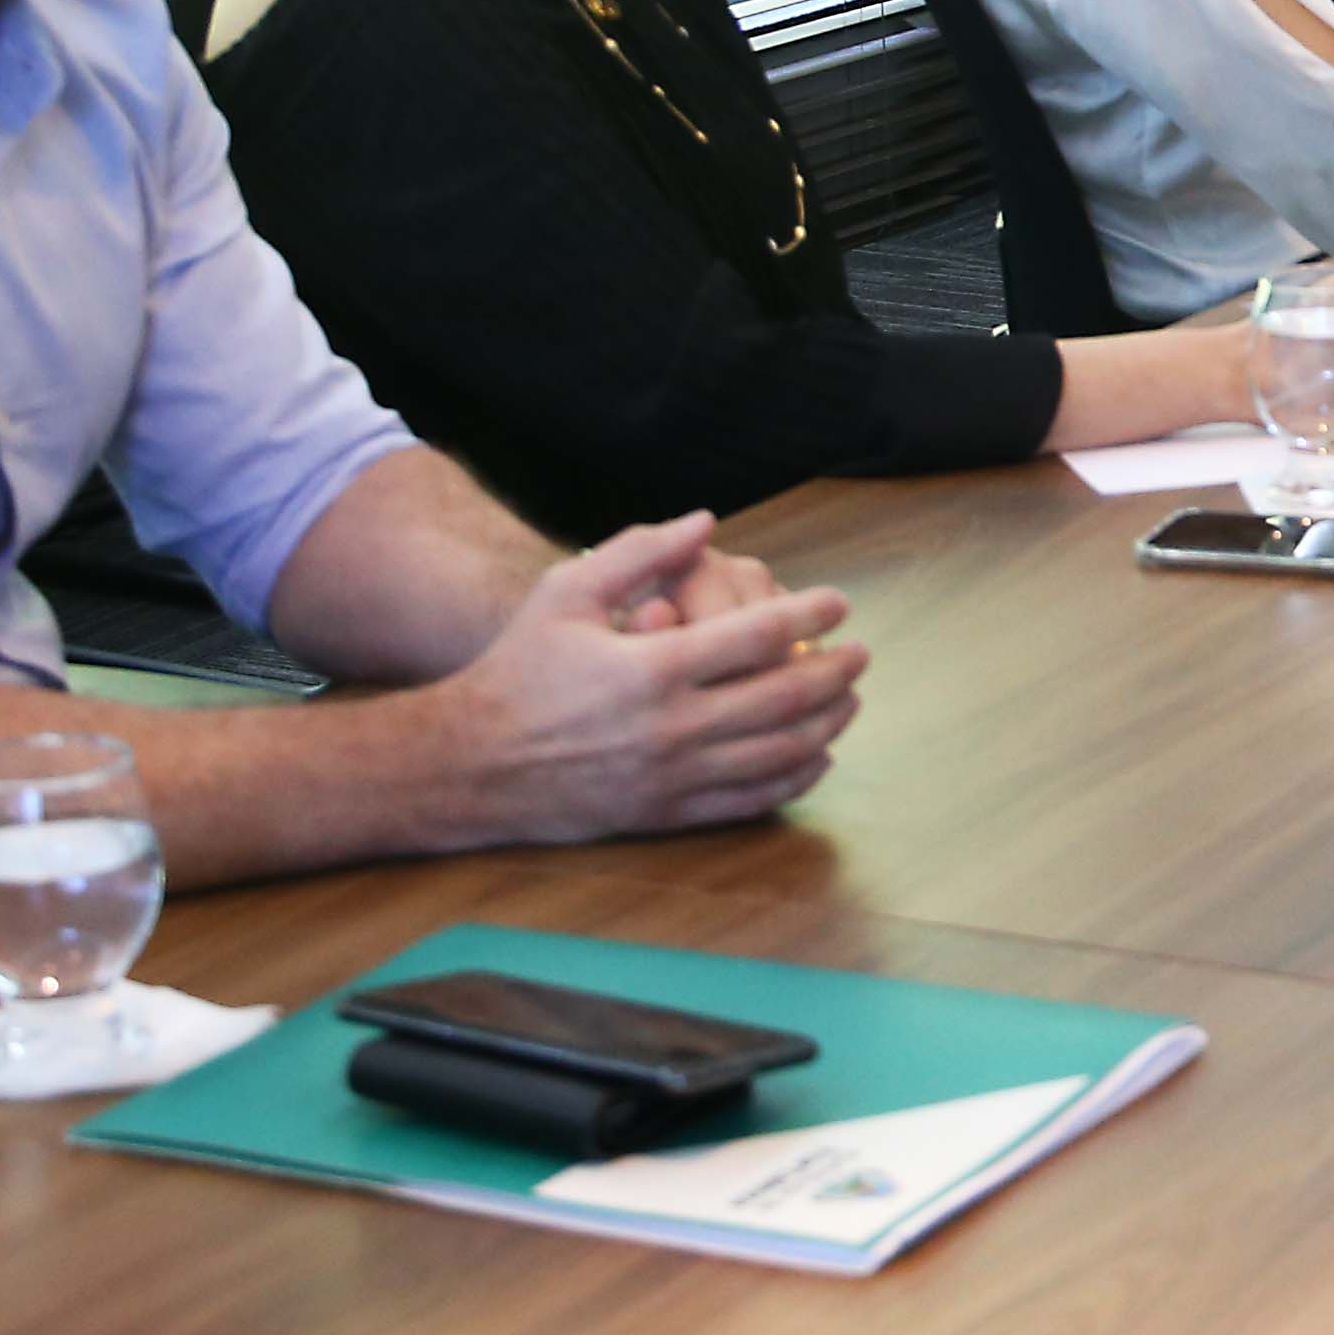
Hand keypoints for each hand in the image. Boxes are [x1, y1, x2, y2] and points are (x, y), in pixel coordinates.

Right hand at [424, 514, 867, 841]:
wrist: (472, 762)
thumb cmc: (519, 668)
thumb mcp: (564, 593)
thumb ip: (638, 552)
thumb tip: (706, 521)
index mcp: (652, 668)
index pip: (760, 635)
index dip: (809, 614)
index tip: (839, 602)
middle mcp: (673, 726)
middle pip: (786, 697)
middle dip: (835, 671)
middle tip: (860, 653)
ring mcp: (675, 776)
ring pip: (780, 753)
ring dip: (828, 723)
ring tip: (848, 698)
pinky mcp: (669, 813)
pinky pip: (754, 800)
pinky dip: (796, 777)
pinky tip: (814, 754)